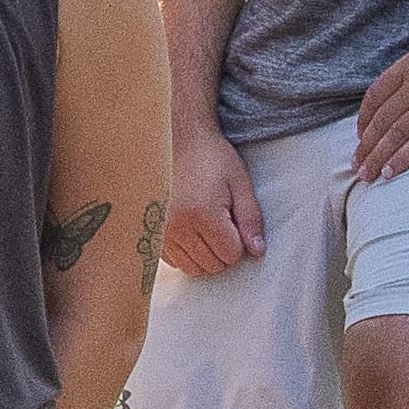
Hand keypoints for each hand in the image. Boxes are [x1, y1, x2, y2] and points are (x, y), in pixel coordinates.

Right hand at [163, 118, 264, 275]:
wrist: (176, 140)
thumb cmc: (211, 158)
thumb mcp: (239, 183)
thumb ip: (250, 219)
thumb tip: (257, 252)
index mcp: (202, 214)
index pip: (231, 254)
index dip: (240, 242)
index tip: (235, 220)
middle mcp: (177, 227)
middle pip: (212, 265)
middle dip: (224, 250)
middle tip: (223, 223)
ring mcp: (160, 232)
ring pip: (193, 268)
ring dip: (205, 255)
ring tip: (206, 226)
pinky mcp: (151, 233)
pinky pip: (174, 262)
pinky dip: (187, 254)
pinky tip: (190, 230)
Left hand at [348, 25, 408, 186]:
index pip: (377, 95)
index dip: (364, 120)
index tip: (360, 138)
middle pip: (384, 118)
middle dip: (366, 145)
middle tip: (358, 166)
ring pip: (398, 133)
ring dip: (379, 157)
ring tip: (368, 175)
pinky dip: (402, 159)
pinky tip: (391, 173)